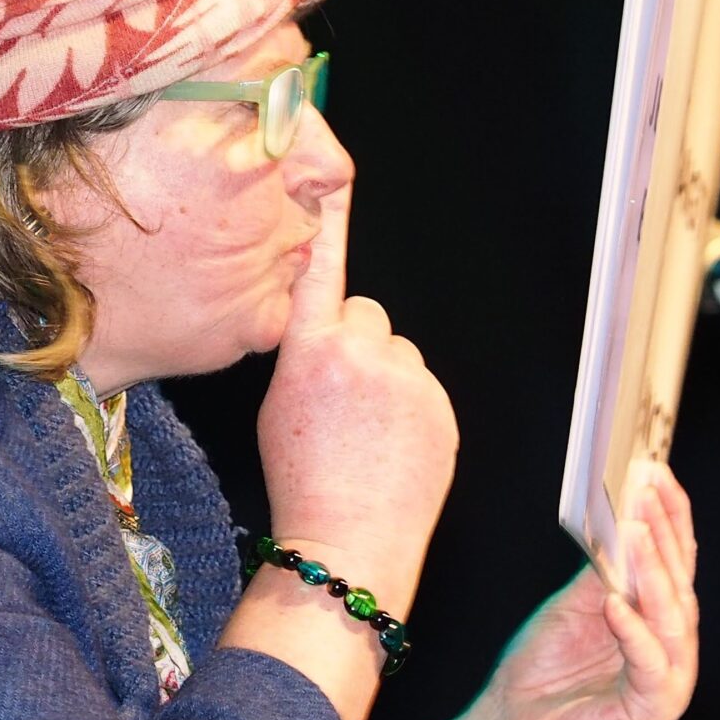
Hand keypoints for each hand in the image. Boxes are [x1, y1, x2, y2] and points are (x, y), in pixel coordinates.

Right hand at [255, 187, 456, 615]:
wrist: (349, 542)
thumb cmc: (302, 481)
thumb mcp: (278, 406)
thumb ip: (304, 355)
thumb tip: (326, 333)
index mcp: (311, 351)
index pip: (320, 269)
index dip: (327, 220)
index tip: (329, 177)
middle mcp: (363, 353)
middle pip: (365, 313)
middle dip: (357, 343)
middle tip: (342, 399)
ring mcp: (409, 378)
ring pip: (397, 351)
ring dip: (386, 376)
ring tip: (368, 431)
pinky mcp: (441, 403)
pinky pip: (423, 384)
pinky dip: (411, 406)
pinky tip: (392, 446)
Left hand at [469, 462, 698, 719]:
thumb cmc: (537, 682)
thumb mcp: (572, 610)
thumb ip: (603, 575)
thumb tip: (622, 519)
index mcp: (658, 628)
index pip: (675, 565)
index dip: (669, 518)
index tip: (654, 472)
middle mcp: (672, 655)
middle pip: (680, 586)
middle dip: (663, 533)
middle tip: (647, 489)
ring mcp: (667, 687)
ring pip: (673, 620)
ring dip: (653, 571)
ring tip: (635, 529)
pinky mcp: (649, 716)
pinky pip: (651, 667)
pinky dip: (635, 633)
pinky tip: (617, 604)